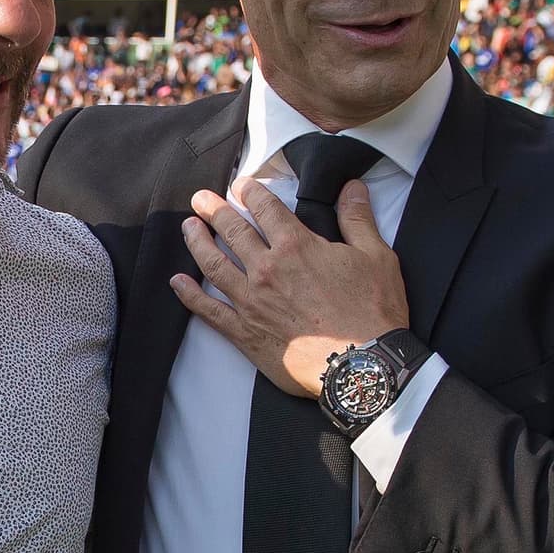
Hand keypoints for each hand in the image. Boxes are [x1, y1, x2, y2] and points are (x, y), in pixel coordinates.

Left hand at [171, 176, 409, 397]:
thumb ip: (358, 219)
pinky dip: (190, 296)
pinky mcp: (245, 333)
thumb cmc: (372, 312)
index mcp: (296, 246)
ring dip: (197, 243)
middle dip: (214, 210)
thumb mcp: (376, 257)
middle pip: (232, 231)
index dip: (251, 192)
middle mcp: (267, 270)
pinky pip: (209, 312)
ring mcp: (252, 302)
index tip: (242, 185)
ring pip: (213, 265)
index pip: (266, 208)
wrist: (362, 366)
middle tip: (200, 199)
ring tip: (188, 228)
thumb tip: (353, 187)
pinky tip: (177, 282)